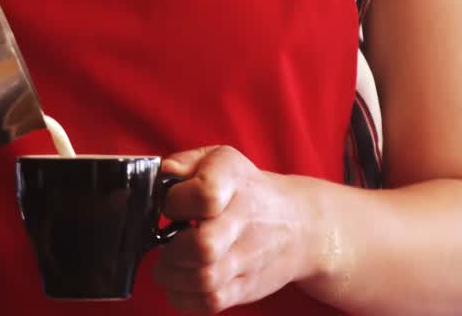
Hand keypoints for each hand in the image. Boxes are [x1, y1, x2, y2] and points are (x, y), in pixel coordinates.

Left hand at [154, 146, 322, 312]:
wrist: (298, 225)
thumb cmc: (246, 190)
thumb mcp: (220, 160)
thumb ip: (184, 162)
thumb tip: (163, 174)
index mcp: (234, 182)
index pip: (204, 195)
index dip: (176, 203)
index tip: (172, 206)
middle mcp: (245, 221)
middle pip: (203, 246)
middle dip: (172, 248)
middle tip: (168, 242)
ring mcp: (247, 259)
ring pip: (203, 281)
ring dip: (172, 275)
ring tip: (171, 263)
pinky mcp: (245, 288)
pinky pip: (209, 303)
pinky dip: (183, 297)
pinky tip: (180, 281)